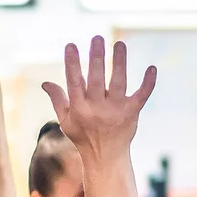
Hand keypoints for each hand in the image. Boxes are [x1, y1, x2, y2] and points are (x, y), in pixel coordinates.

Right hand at [42, 37, 156, 161]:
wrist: (106, 158)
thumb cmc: (83, 137)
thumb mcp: (66, 121)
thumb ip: (58, 99)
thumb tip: (44, 82)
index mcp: (79, 108)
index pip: (73, 82)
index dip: (72, 63)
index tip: (71, 45)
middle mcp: (97, 109)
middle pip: (96, 79)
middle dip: (96, 57)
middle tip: (97, 38)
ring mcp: (115, 111)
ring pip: (118, 83)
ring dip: (119, 62)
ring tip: (120, 44)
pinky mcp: (132, 113)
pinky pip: (141, 96)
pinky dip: (148, 83)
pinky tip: (151, 68)